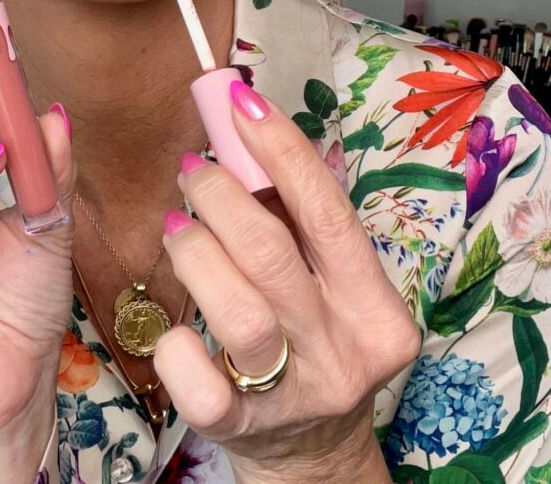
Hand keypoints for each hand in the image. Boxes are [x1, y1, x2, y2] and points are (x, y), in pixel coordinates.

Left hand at [154, 82, 419, 479]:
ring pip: (239, 312)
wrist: (312, 447)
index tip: (240, 102)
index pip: (327, 211)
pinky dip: (178, 346)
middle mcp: (345, 350)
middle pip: (273, 255)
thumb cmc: (314, 335)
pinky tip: (175, 324)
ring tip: (177, 226)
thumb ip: (296, 217)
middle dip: (221, 195)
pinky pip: (201, 386)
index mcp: (375, 305)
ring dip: (196, 253)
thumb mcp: (326, 280)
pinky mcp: (244, 428)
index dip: (281, 149)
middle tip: (193, 170)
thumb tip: (244, 130)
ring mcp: (297, 394)